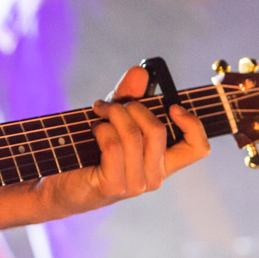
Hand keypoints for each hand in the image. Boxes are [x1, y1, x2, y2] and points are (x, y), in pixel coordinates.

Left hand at [36, 65, 210, 215]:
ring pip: (134, 136)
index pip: (198, 149)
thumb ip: (129, 96)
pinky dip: (102, 130)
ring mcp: (136, 184)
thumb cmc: (91, 151)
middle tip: (112, 105)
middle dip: (133, 107)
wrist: (61, 183)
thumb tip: (140, 71)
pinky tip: (94, 130)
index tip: (172, 106)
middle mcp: (155, 177)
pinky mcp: (114, 186)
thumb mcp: (114, 119)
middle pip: (158, 130)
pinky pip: (114, 146)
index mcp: (164, 162)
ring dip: (113, 114)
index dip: (192, 124)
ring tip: (99, 112)